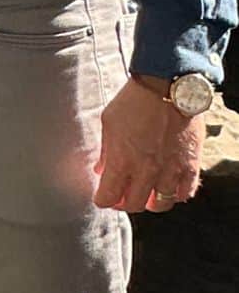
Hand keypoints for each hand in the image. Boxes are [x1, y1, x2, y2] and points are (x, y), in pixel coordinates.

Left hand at [95, 76, 207, 212]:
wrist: (167, 87)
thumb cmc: (134, 100)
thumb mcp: (109, 121)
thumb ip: (106, 150)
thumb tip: (102, 169)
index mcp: (121, 160)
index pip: (108, 197)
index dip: (103, 200)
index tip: (102, 196)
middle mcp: (146, 171)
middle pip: (134, 205)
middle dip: (124, 203)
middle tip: (122, 195)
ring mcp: (170, 170)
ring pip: (160, 205)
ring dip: (150, 202)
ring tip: (146, 192)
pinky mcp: (190, 165)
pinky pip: (185, 193)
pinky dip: (176, 194)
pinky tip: (169, 187)